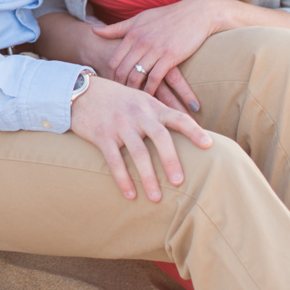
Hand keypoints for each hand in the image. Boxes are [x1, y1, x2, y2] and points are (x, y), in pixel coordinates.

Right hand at [69, 75, 211, 200]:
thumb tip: (187, 134)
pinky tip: (130, 195)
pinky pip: (114, 160)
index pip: (177, 117)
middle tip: (179, 182)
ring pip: (138, 152)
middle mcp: (138, 114)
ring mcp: (119, 124)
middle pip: (160, 137)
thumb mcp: (140, 100)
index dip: (194, 131)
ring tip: (156, 198)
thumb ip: (159, 114)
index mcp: (151, 106)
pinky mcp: (102, 134)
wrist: (80, 91)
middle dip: (171, 160)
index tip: (208, 145)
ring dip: (148, 177)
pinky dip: (123, 179)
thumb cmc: (117, 100)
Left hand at [89, 0, 223, 111]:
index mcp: (131, 33)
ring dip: (134, 93)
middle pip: (122, 71)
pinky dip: (151, 91)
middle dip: (119, 89)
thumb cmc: (167, 16)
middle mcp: (140, 42)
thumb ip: (117, 28)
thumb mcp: (139, 19)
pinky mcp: (170, 57)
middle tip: (118, 103)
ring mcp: (154, 49)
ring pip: (136, 77)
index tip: (111, 90)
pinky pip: (155, 79)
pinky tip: (151, 101)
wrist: (196, 13)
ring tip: (132, 106)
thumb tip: (94, 30)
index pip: (114, 60)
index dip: (110, 77)